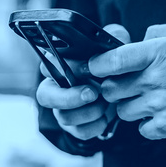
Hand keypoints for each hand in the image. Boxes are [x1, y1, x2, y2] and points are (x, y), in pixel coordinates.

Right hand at [36, 24, 129, 139]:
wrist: (120, 94)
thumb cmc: (110, 67)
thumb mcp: (114, 49)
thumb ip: (114, 38)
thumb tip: (113, 34)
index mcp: (59, 66)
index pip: (47, 65)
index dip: (61, 68)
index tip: (84, 68)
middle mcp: (55, 89)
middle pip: (45, 96)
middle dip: (68, 97)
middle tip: (93, 93)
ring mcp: (62, 110)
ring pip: (63, 117)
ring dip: (87, 112)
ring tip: (105, 104)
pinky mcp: (74, 127)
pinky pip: (79, 132)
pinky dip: (95, 126)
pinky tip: (106, 118)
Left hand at [88, 22, 165, 140]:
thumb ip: (158, 32)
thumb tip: (137, 39)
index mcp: (159, 52)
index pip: (113, 60)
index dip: (97, 65)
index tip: (96, 68)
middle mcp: (155, 78)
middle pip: (111, 89)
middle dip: (115, 90)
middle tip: (128, 88)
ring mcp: (159, 104)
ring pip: (123, 111)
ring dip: (131, 108)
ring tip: (151, 102)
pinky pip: (141, 129)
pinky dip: (149, 126)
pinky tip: (163, 116)